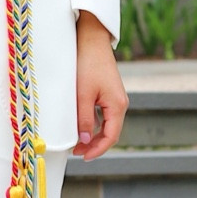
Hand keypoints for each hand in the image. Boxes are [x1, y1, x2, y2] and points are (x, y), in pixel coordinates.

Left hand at [73, 11, 127, 159]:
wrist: (91, 40)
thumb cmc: (87, 65)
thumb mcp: (83, 95)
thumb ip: (84, 119)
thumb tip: (85, 141)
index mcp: (117, 105)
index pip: (111, 136)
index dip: (98, 150)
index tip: (83, 157)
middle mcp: (120, 103)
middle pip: (110, 132)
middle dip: (94, 145)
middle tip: (76, 152)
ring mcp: (115, 98)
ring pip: (107, 124)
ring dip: (93, 135)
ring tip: (76, 143)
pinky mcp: (109, 93)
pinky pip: (104, 115)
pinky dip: (94, 124)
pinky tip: (81, 127)